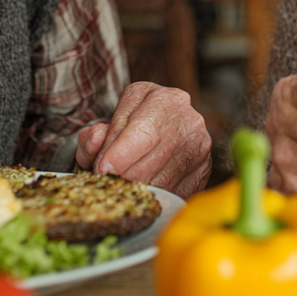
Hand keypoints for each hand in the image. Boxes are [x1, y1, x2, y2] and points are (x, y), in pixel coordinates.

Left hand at [75, 82, 210, 196]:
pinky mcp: (204, 170)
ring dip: (137, 188)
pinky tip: (141, 192)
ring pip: (164, 178)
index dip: (119, 155)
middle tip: (108, 183)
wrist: (157, 135)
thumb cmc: (127, 133)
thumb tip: (95, 139)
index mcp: (160, 98)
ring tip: (122, 187)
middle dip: (124, 175)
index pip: (141, 131)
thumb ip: (92, 137)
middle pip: (153, 158)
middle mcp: (186, 117)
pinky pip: (176, 192)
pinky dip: (154, 197)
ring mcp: (199, 144)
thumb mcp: (104, 129)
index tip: (101, 170)